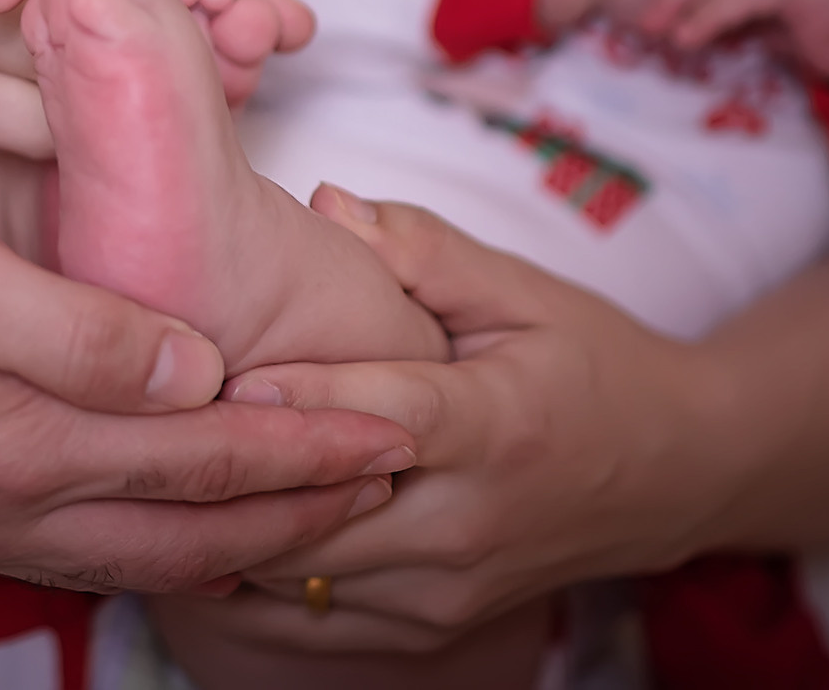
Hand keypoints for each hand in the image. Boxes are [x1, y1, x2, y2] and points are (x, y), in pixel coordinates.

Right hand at [0, 177, 414, 591]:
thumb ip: (82, 337)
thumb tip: (203, 378)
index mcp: (20, 446)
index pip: (203, 460)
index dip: (306, 448)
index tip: (395, 433)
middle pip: (179, 527)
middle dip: (290, 513)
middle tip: (382, 492)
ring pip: (119, 547)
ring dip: (219, 533)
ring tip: (287, 518)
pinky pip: (55, 541)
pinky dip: (131, 532)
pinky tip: (129, 507)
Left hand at [181, 192, 720, 652]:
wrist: (677, 472)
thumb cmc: (589, 362)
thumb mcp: (521, 290)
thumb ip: (420, 249)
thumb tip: (326, 203)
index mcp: (498, 427)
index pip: (384, 418)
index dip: (300, 397)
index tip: (220, 373)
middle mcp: (471, 524)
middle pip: (320, 517)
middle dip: (233, 471)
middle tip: (151, 419)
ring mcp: (448, 590)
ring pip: (301, 578)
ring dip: (229, 525)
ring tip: (159, 462)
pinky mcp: (431, 626)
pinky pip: (312, 620)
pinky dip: (252, 576)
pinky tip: (202, 516)